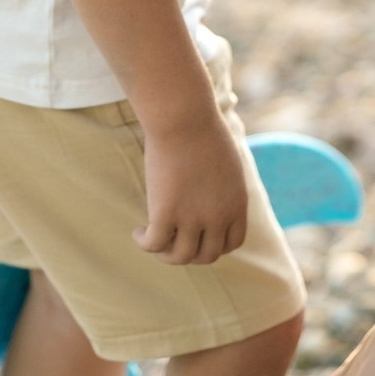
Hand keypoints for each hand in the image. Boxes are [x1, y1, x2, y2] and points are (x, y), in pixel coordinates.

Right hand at [136, 111, 248, 264]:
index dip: (214, 244)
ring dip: (165, 254)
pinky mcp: (166, 214)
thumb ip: (224, 188)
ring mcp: (192, 217)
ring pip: (179, 257)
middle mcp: (218, 215)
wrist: (185, 118)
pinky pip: (154, 245)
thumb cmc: (204, 132)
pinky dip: (144, 243)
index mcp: (237, 202)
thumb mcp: (227, 163)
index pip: (232, 243)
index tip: (199, 236)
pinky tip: (137, 232)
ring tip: (153, 237)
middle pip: (206, 256)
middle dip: (190, 252)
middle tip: (173, 239)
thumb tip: (212, 202)